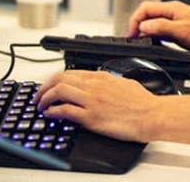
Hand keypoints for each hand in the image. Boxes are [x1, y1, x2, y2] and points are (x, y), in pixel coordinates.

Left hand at [33, 70, 161, 141]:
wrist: (151, 115)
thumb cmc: (143, 102)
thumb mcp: (124, 82)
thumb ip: (109, 82)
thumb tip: (103, 84)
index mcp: (101, 76)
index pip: (69, 72)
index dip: (54, 80)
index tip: (49, 87)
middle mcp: (93, 85)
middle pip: (59, 79)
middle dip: (43, 88)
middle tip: (38, 96)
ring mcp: (91, 100)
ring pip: (58, 91)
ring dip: (44, 99)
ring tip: (40, 106)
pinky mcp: (91, 117)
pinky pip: (65, 111)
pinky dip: (53, 112)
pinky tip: (50, 115)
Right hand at [127, 0, 189, 57]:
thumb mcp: (182, 31)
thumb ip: (161, 27)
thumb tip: (143, 26)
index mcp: (172, 9)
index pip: (144, 9)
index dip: (134, 21)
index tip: (132, 35)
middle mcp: (173, 12)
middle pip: (148, 14)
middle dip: (138, 26)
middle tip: (135, 40)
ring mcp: (178, 20)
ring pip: (155, 23)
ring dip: (147, 32)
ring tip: (144, 44)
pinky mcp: (182, 30)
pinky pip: (163, 31)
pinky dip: (157, 37)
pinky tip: (158, 46)